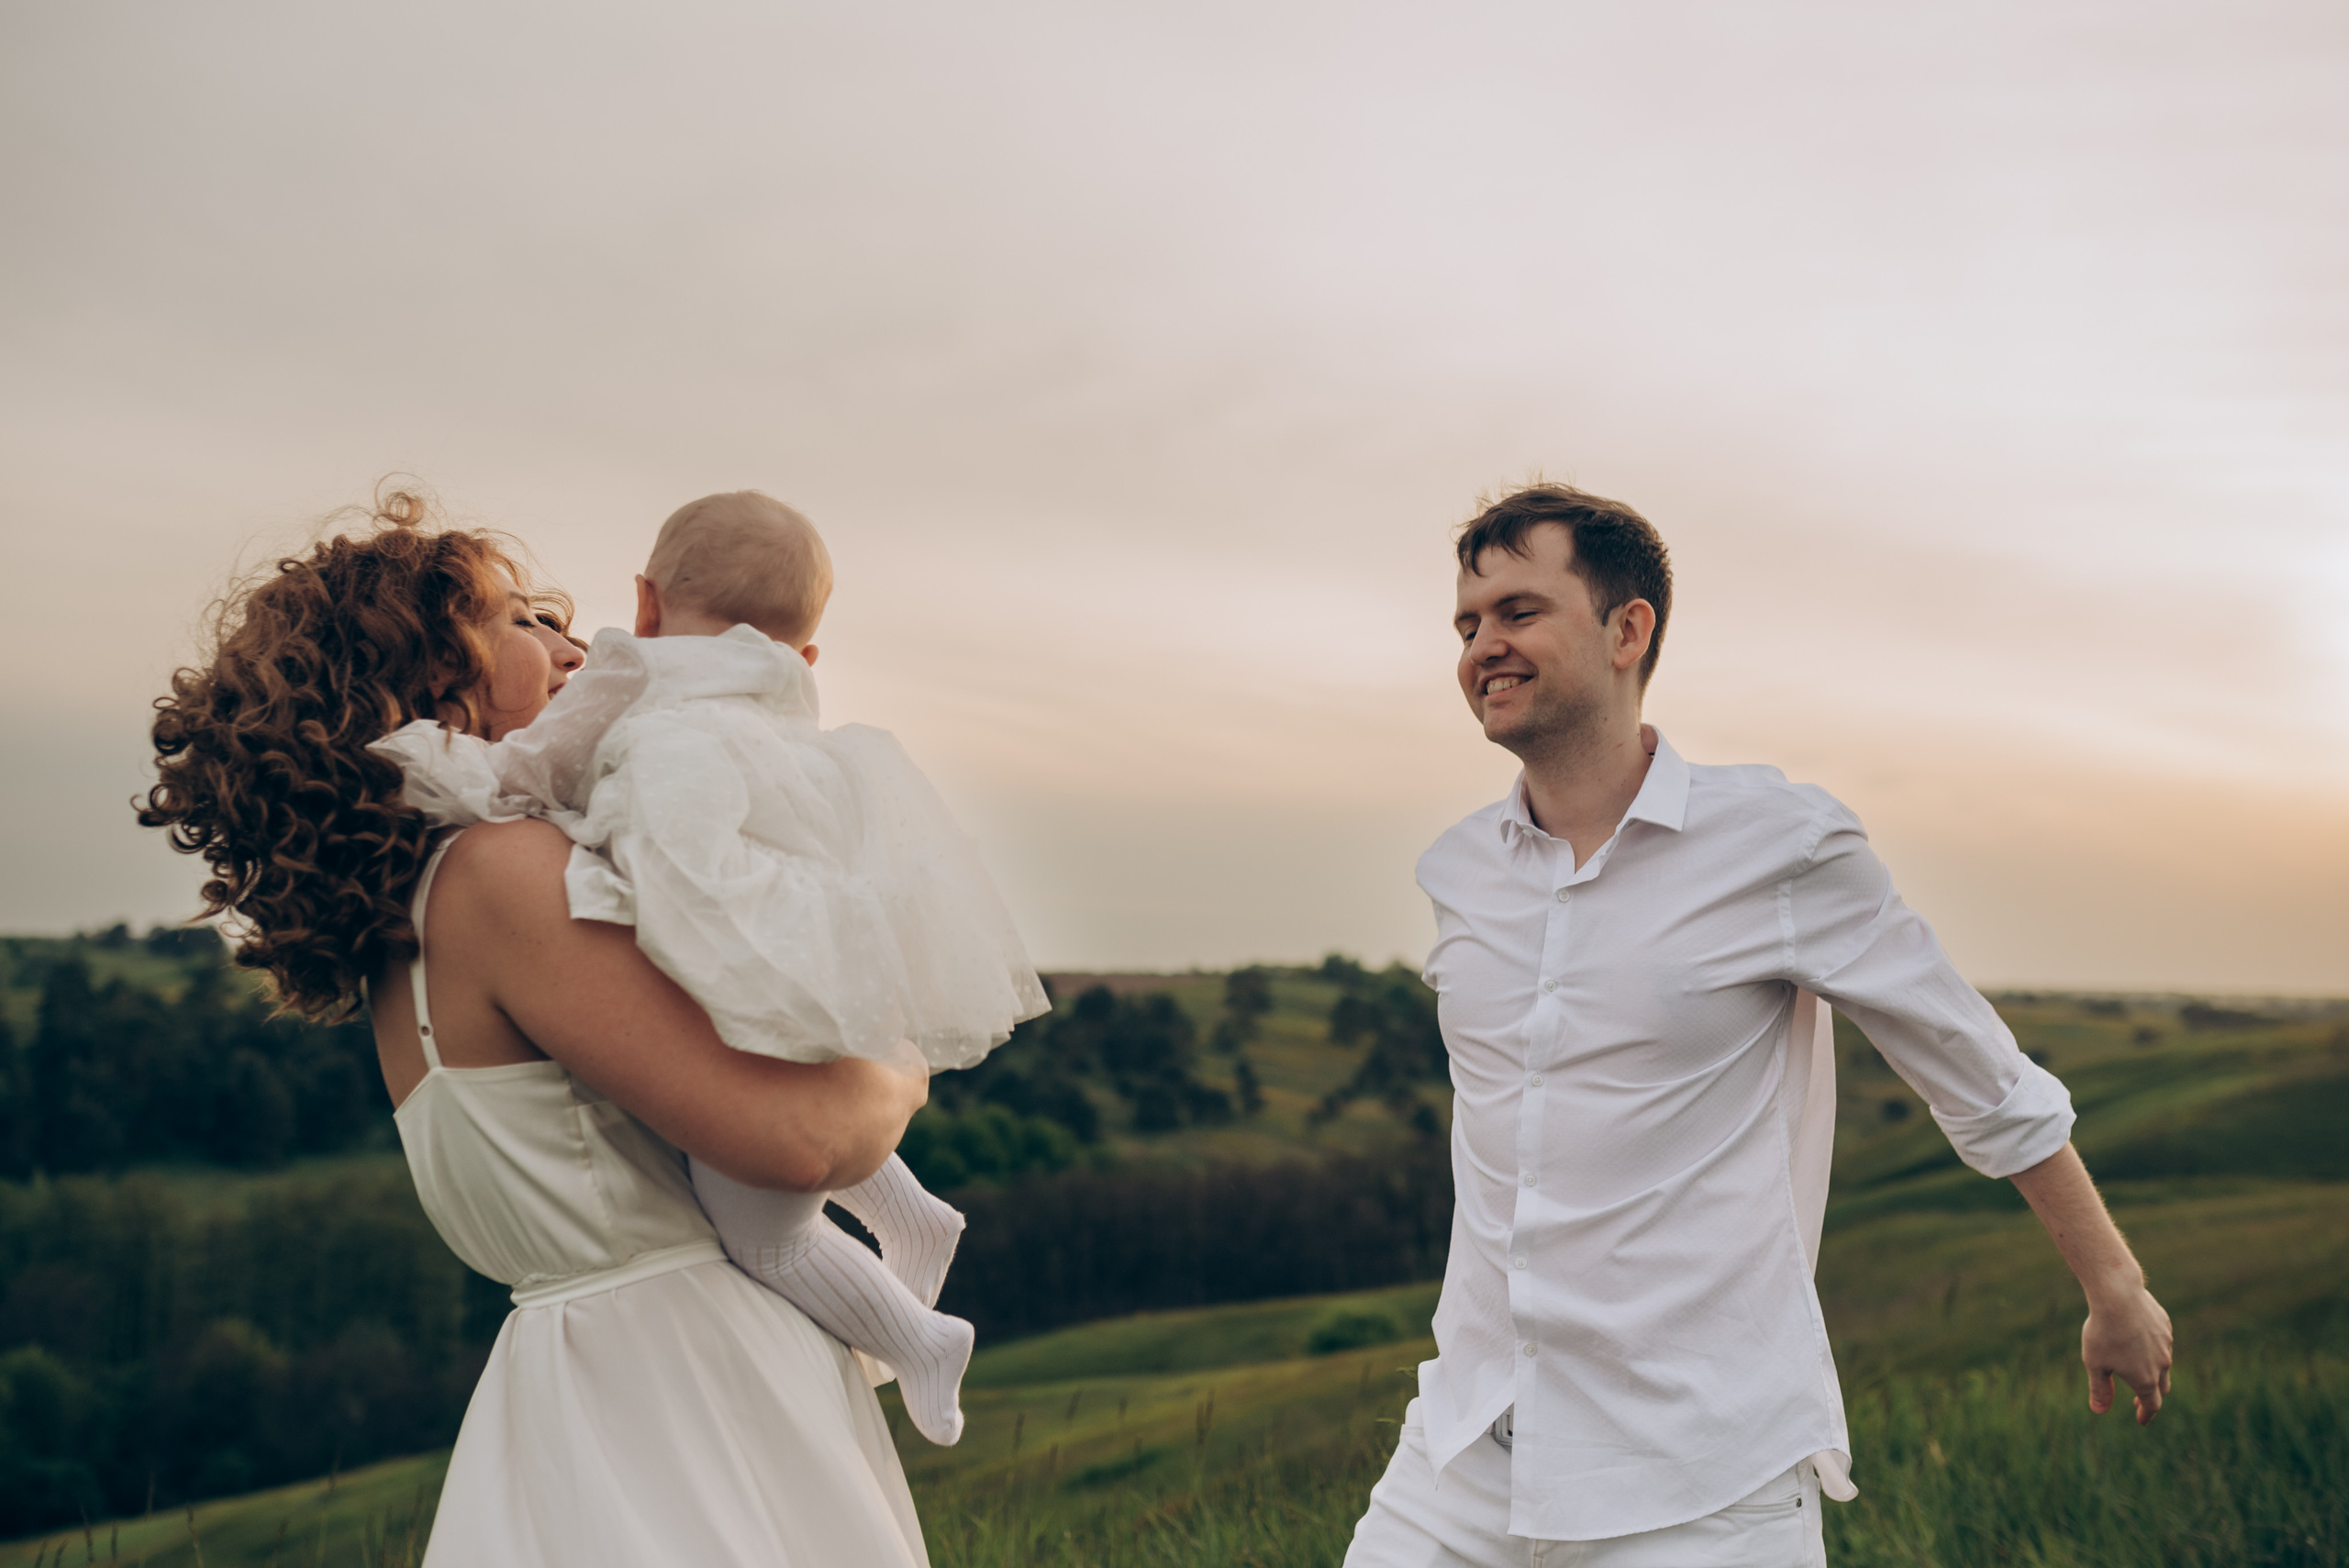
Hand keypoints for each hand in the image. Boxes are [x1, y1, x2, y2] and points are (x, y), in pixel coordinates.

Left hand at [2082, 1283, 2172, 1423]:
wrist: (2118, 1295)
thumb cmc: (2102, 1331)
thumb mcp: (2095, 1364)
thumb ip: (2100, 1389)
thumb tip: (2099, 1411)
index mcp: (2145, 1379)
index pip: (2152, 1405)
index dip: (2146, 1414)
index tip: (2140, 1419)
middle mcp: (2162, 1364)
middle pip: (2162, 1387)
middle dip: (2151, 1396)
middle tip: (2138, 1400)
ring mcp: (2166, 1344)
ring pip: (2163, 1363)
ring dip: (2152, 1371)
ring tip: (2135, 1367)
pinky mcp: (2165, 1326)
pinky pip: (2161, 1342)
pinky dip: (2152, 1348)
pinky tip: (2138, 1341)